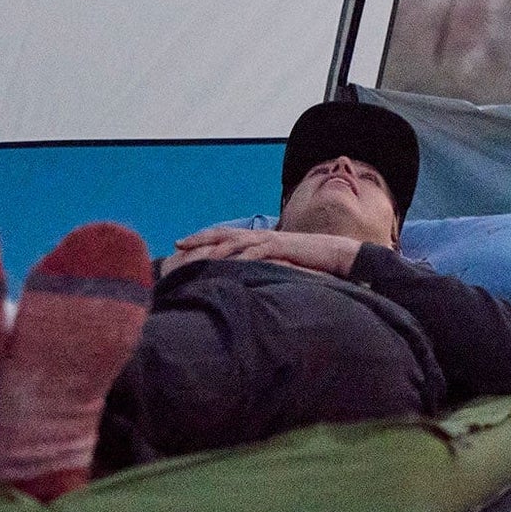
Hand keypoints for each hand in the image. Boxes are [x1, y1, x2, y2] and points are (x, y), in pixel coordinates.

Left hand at [168, 227, 362, 277]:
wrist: (331, 253)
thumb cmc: (303, 261)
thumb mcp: (276, 263)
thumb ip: (258, 266)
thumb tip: (241, 277)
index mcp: (255, 238)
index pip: (222, 236)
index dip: (201, 238)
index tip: (180, 245)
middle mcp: (258, 235)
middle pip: (222, 233)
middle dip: (200, 238)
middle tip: (178, 244)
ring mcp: (268, 240)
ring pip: (236, 241)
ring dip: (215, 248)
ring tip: (197, 255)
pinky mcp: (279, 247)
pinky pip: (257, 251)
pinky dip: (242, 257)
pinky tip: (229, 264)